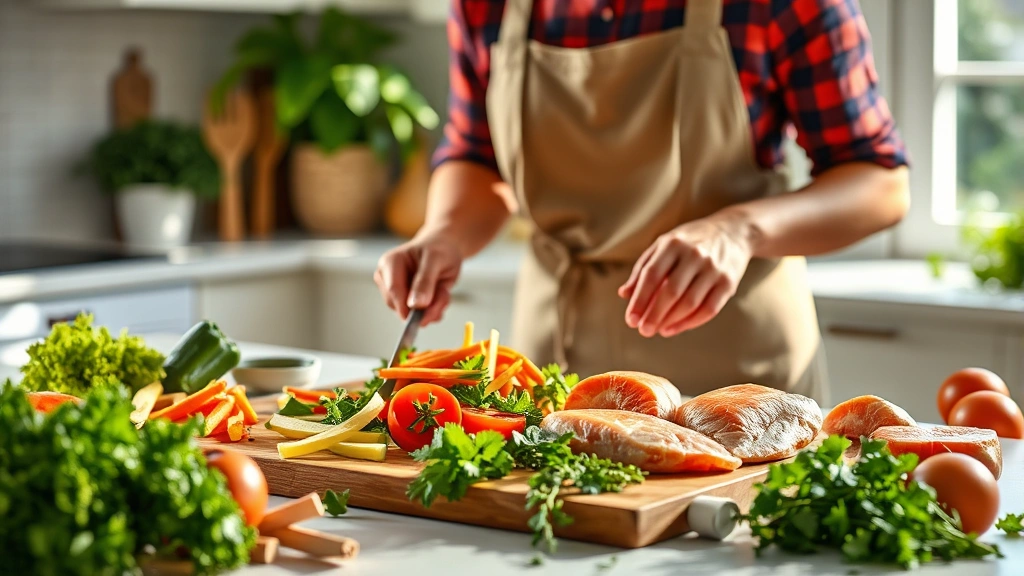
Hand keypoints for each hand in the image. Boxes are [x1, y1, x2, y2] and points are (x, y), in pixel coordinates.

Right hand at [374, 234, 462, 325]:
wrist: (444, 248)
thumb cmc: (438, 249)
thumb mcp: (436, 260)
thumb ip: (425, 281)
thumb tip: (415, 305)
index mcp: (390, 263)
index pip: (393, 290)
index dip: (407, 306)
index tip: (423, 318)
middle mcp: (387, 278)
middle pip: (399, 306)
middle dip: (425, 307)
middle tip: (444, 296)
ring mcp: (395, 292)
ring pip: (410, 314)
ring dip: (432, 309)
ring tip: (443, 292)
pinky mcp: (405, 302)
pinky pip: (418, 316)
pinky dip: (433, 311)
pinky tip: (440, 297)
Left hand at [618, 214, 752, 337]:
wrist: (732, 232)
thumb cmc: (690, 242)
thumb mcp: (663, 245)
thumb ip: (643, 269)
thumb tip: (624, 294)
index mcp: (673, 244)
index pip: (652, 275)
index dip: (640, 300)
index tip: (631, 319)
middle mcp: (694, 255)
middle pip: (671, 292)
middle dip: (654, 315)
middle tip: (643, 330)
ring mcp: (713, 269)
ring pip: (690, 303)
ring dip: (671, 321)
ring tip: (658, 330)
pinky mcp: (728, 282)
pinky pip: (709, 309)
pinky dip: (690, 323)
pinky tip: (674, 328)